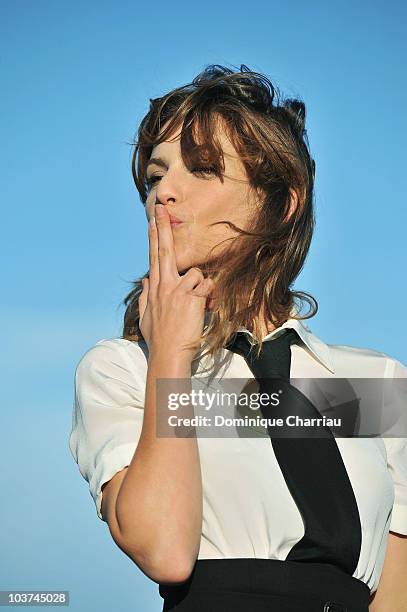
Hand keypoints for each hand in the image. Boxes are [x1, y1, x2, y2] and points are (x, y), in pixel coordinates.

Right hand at [138, 204, 214, 361]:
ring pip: (197, 274)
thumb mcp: (146, 317)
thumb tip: (145, 280)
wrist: (168, 354)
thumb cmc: (159, 339)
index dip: (154, 237)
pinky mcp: (192, 298)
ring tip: (197, 306)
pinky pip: (208, 288)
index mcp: (155, 289)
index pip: (153, 257)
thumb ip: (145, 296)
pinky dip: (210, 298)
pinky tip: (204, 310)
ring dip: (201, 288)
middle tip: (160, 209)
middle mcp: (164, 285)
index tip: (152, 220)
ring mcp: (177, 290)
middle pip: (165, 250)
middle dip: (163, 227)